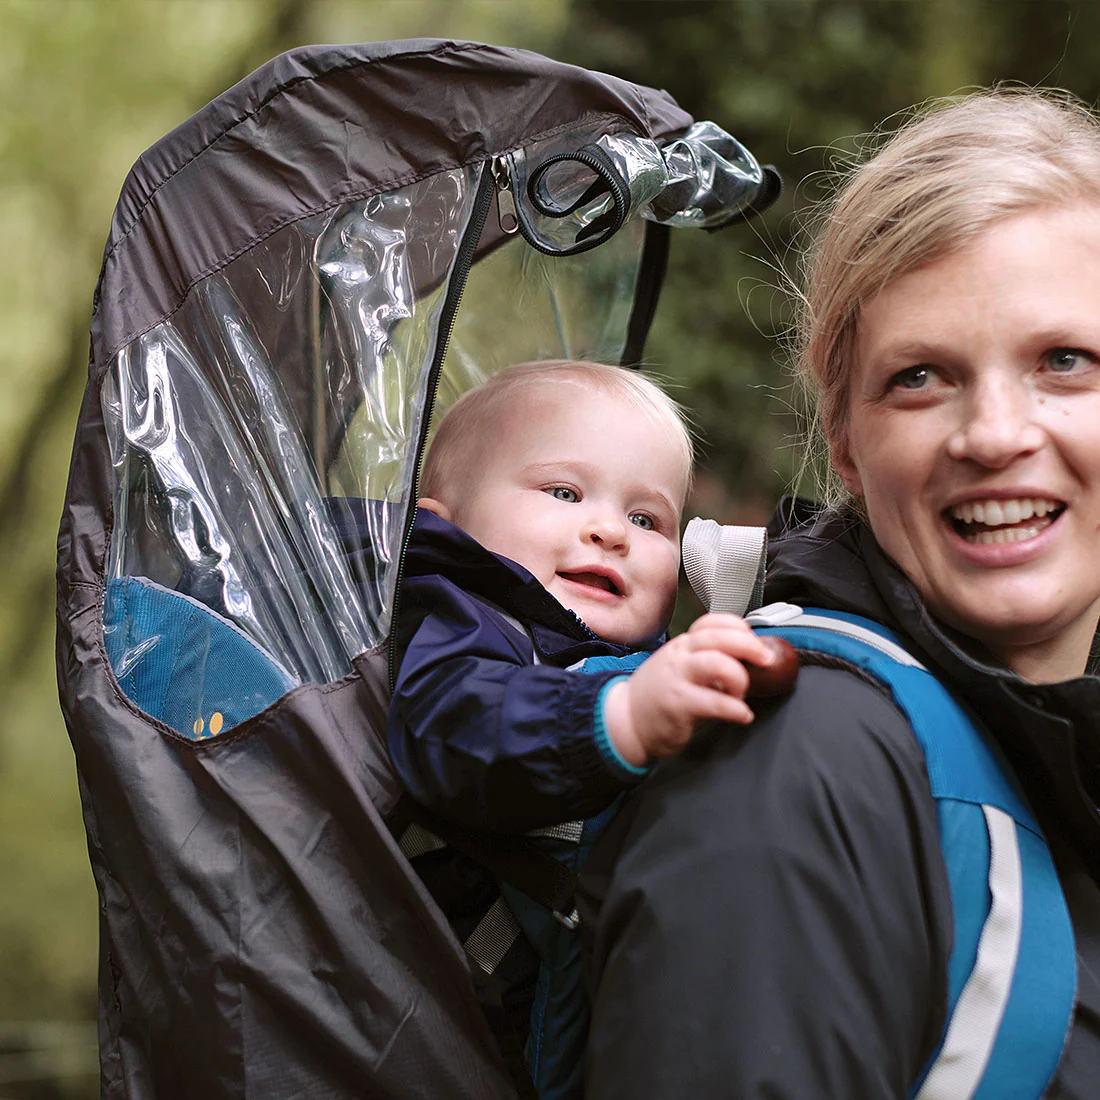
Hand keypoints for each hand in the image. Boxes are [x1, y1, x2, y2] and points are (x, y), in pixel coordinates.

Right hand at [601, 614, 792, 767]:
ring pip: (718, 664)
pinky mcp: (679, 704)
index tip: (755, 643)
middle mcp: (680, 656)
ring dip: (740, 679)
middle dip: (750, 646)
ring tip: (740, 695)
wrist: (627, 719)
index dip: (740, 629)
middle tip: (766, 661)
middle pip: (719, 637)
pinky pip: (716, 702)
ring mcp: (678, 678)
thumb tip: (748, 659)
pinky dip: (737, 710)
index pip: (712, 622)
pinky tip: (742, 715)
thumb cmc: (660, 695)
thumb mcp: (680, 667)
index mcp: (683, 645)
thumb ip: (708, 658)